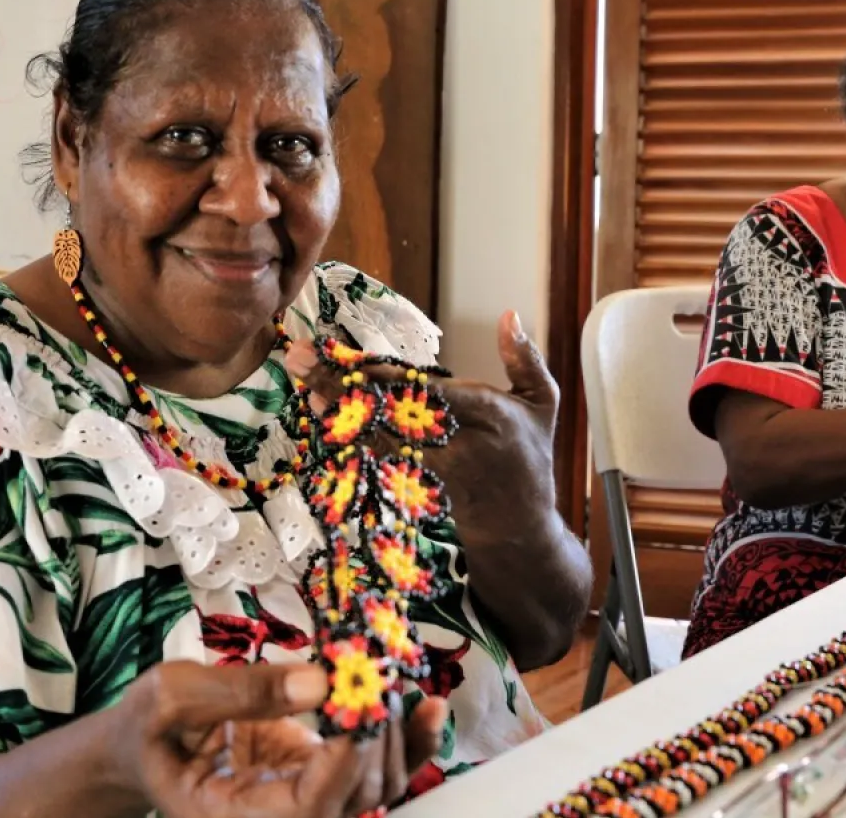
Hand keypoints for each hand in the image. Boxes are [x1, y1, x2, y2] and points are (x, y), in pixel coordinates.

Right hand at [118, 661, 446, 817]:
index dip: (344, 760)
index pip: (307, 808)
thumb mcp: (172, 696)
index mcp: (232, 817)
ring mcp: (305, 801)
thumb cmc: (148, 727)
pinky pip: (377, 771)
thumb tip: (320, 681)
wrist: (143, 747)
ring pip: (377, 788)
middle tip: (374, 668)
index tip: (359, 700)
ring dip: (395, 731)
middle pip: (355, 798)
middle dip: (374, 732)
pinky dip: (407, 740)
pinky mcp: (322, 776)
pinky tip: (427, 709)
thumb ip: (242, 691)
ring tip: (390, 674)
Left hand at [286, 311, 560, 517]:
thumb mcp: (543, 406)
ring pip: (373, 433)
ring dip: (335, 407)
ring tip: (303, 380)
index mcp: (488, 416)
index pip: (428, 391)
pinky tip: (319, 411)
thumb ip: (525, 360)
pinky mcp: (410, 487)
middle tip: (302, 359)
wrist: (518, 531)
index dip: (384, 375)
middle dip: (341, 383)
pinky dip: (345, 433)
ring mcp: (428, 470)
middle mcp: (454, 444)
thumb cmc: (530, 458)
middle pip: (390, 410)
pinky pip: (372, 456)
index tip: (348, 354)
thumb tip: (509, 315)